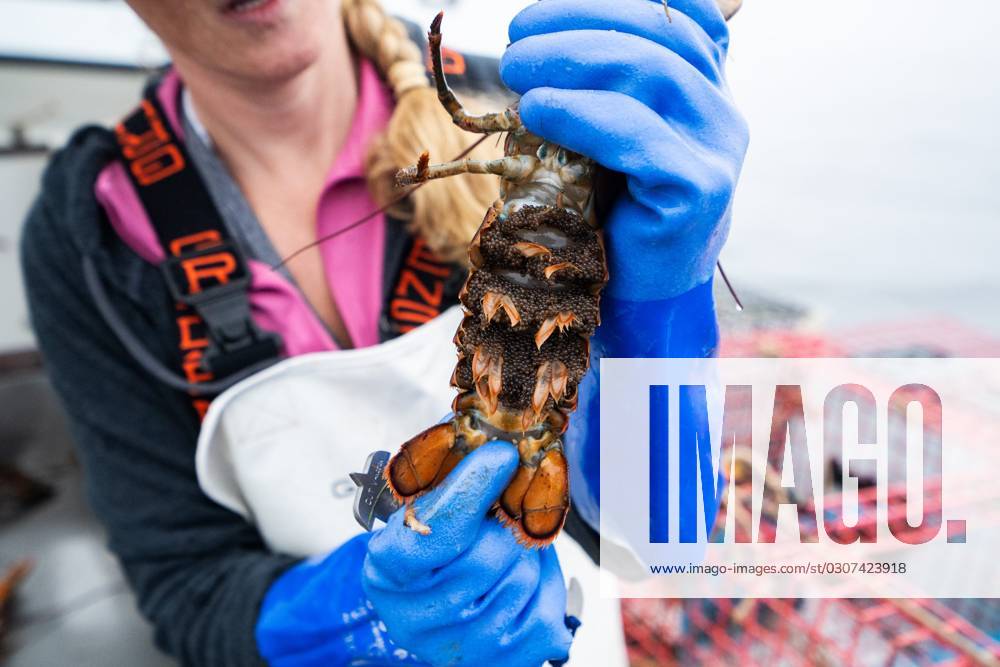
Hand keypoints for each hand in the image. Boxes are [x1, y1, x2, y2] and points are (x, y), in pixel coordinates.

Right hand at [363, 442, 572, 666]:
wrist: (438, 613)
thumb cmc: (431, 550)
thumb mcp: (419, 509)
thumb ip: (445, 464)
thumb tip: (475, 420)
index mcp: (389, 570)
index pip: (434, 528)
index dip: (471, 487)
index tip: (501, 454)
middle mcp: (419, 618)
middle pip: (490, 552)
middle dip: (505, 523)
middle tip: (501, 512)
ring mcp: (465, 645)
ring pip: (524, 573)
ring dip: (524, 550)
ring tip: (502, 549)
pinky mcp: (508, 660)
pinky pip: (549, 602)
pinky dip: (544, 580)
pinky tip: (518, 577)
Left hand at [500, 0, 748, 300]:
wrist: (635, 297)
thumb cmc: (608, 213)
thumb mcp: (603, 136)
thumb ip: (598, 87)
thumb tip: (535, 39)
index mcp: (704, 88)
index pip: (681, 12)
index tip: (546, 12)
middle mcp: (721, 111)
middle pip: (661, 33)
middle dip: (578, 21)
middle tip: (515, 41)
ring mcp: (717, 150)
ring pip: (651, 72)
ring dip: (569, 59)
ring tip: (514, 71)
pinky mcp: (698, 190)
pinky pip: (637, 136)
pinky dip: (578, 114)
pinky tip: (535, 110)